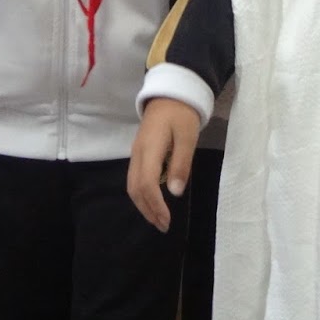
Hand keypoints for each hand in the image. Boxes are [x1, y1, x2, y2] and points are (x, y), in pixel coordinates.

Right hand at [126, 97, 200, 231]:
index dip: (155, 205)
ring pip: (132, 185)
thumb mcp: (187, 137)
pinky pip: (135, 178)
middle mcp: (137, 153)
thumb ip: (181, 163)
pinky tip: (154, 201)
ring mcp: (135, 153)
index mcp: (149, 148)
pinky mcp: (138, 153)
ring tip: (158, 219)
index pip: (146, 183)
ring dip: (143, 205)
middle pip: (134, 188)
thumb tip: (175, 192)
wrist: (170, 93)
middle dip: (147, 210)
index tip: (167, 220)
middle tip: (163, 226)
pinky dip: (142, 194)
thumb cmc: (181, 114)